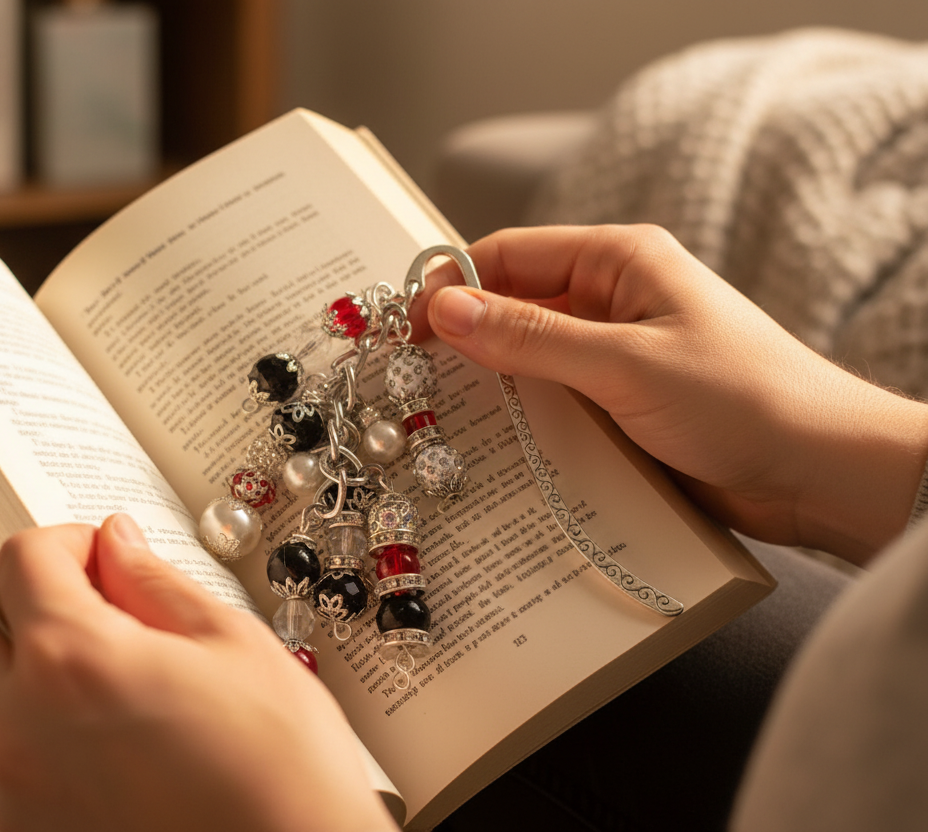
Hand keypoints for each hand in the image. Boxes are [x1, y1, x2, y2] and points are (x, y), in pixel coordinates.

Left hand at [0, 516, 396, 831]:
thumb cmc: (279, 768)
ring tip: (128, 690)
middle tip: (108, 614)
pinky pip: (14, 761)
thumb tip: (118, 546)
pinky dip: (49, 738)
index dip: (71, 541)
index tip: (105, 553)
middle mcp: (17, 729)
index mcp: (68, 661)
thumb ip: (154, 582)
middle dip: (35, 606)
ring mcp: (14, 793)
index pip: (21, 558)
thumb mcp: (231, 642)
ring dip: (38, 676)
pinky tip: (125, 745)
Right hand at [415, 225, 927, 562]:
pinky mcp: (622, 408)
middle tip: (408, 379)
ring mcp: (617, 357)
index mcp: (620, 261)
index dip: (452, 286)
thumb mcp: (626, 363)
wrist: (821, 474)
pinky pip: (555, 406)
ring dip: (492, 389)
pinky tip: (494, 450)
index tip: (403, 327)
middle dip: (464, 341)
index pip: (511, 255)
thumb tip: (446, 308)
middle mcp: (615, 301)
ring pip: (529, 363)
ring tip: (439, 421)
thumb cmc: (744, 400)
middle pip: (514, 308)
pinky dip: (523, 424)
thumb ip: (532, 338)